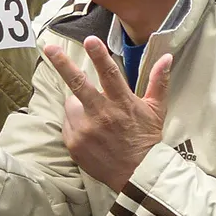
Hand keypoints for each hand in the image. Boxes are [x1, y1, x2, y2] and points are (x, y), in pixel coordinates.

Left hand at [42, 37, 171, 191]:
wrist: (137, 174)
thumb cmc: (147, 139)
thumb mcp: (157, 110)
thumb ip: (158, 81)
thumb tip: (166, 57)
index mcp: (122, 103)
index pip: (110, 75)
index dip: (100, 56)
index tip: (90, 40)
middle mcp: (102, 115)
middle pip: (78, 84)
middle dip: (62, 64)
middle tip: (49, 48)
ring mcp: (86, 130)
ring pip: (71, 104)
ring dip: (78, 105)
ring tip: (95, 118)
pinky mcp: (74, 143)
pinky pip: (68, 123)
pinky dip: (75, 123)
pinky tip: (90, 132)